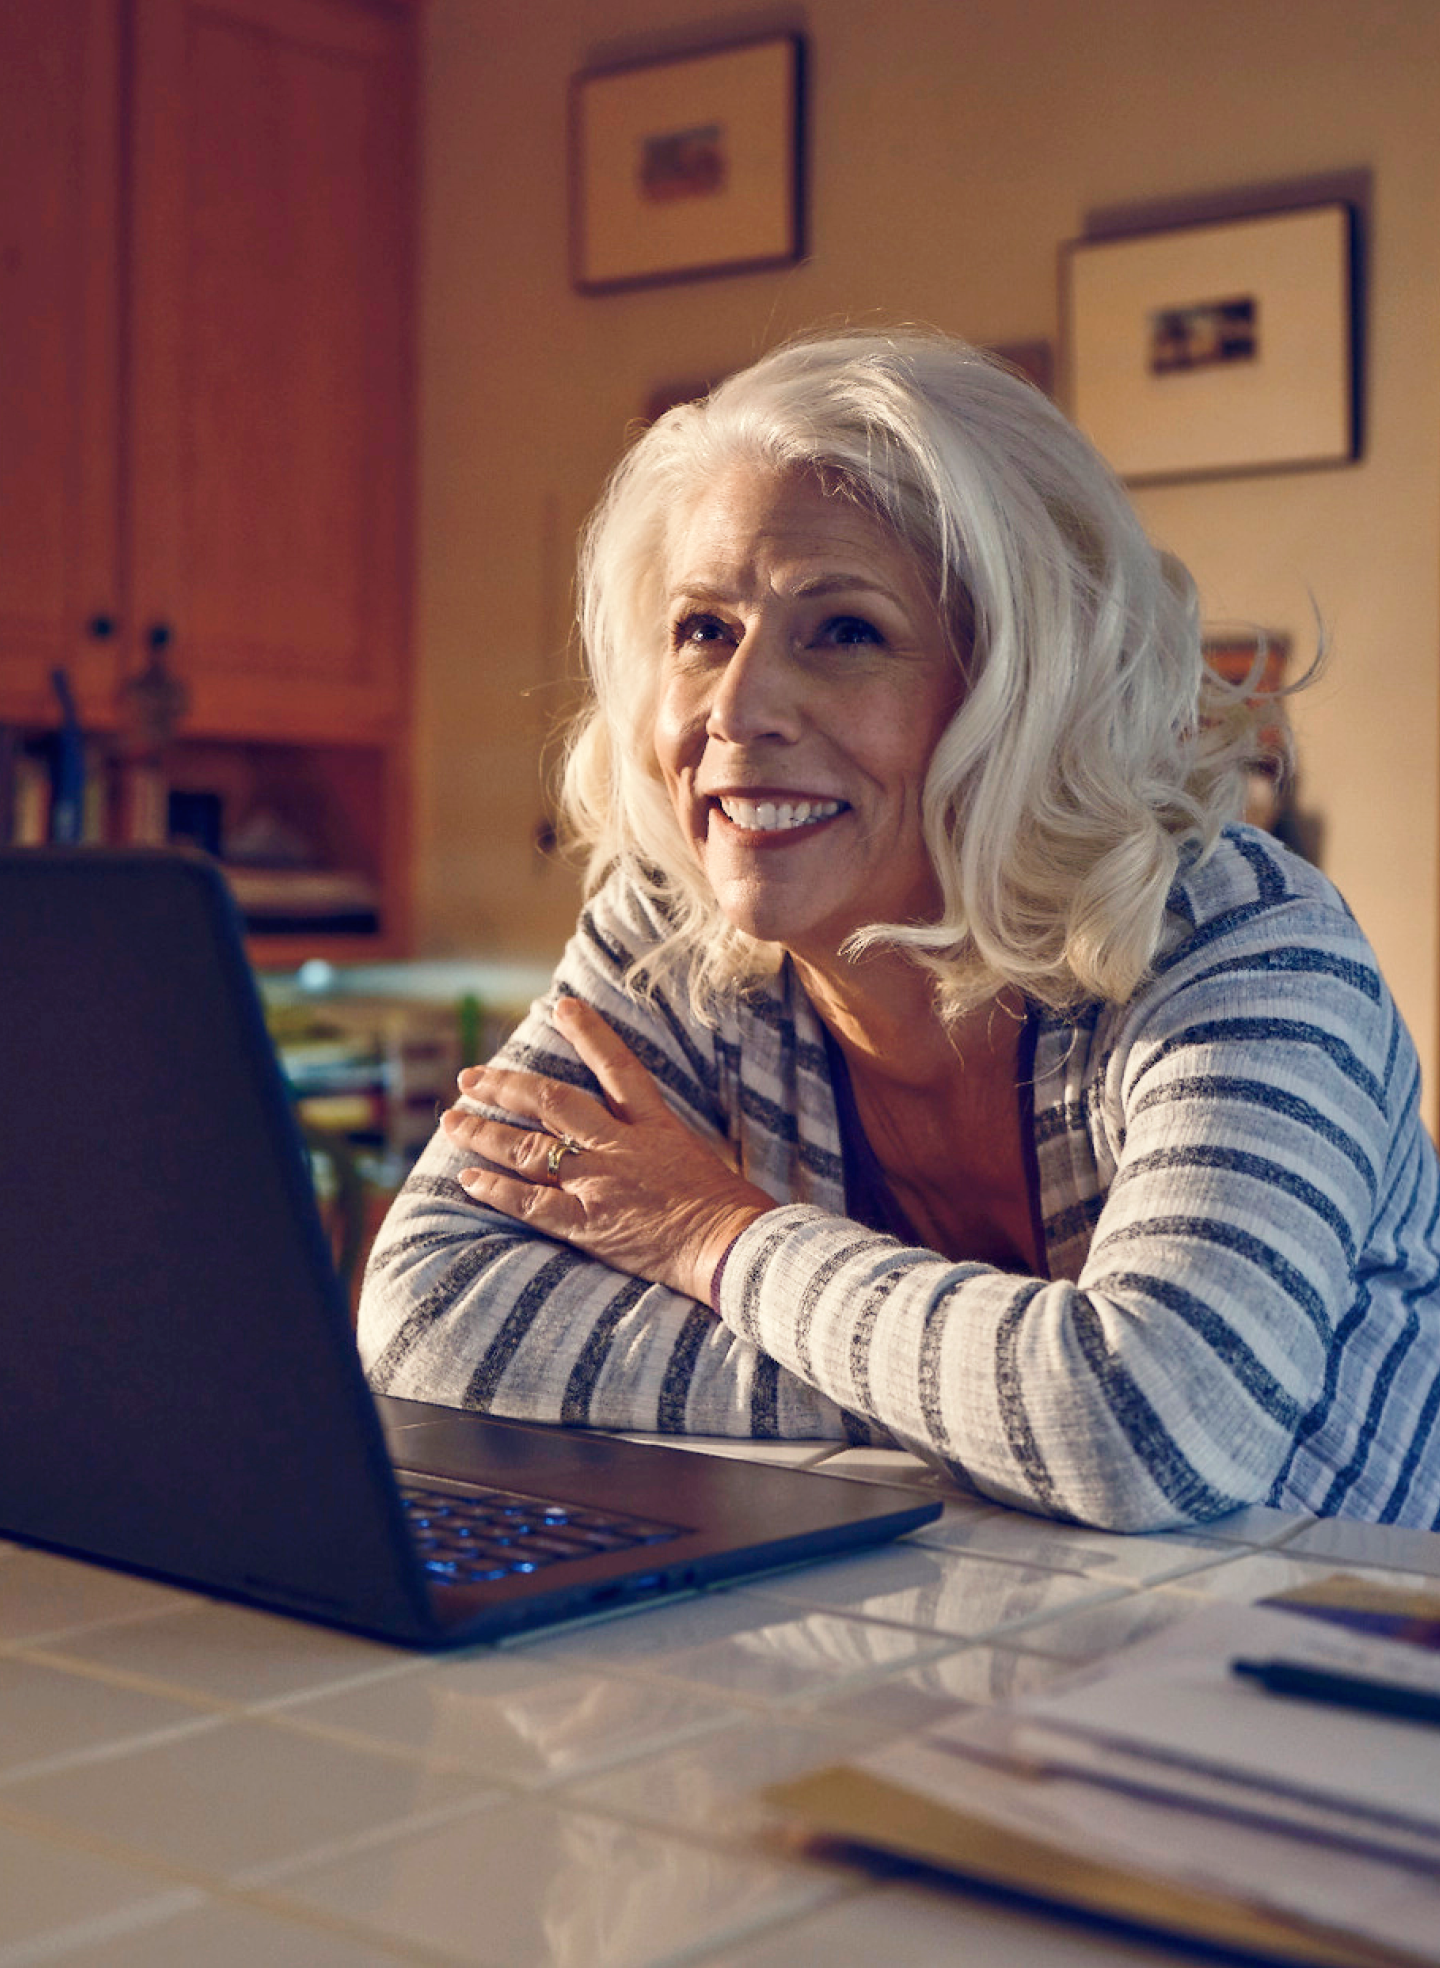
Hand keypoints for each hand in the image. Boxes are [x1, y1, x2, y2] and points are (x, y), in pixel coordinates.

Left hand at [442, 997, 772, 1302]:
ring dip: (485, 1133)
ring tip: (453, 1121)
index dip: (588, 1033)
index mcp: (655, 1124)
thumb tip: (637, 1133)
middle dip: (504, 1086)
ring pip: (530, 1149)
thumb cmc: (732, 1209)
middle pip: (551, 1102)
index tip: (560, 1007)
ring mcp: (602, 1184)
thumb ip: (660, 1140)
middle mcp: (621, 1146)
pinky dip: (496, 1190)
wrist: (736, 1249)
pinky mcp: (590, 1225)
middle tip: (469, 1077)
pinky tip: (468, 1179)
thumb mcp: (701, 1154)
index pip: (617, 1065)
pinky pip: (531, 1204)